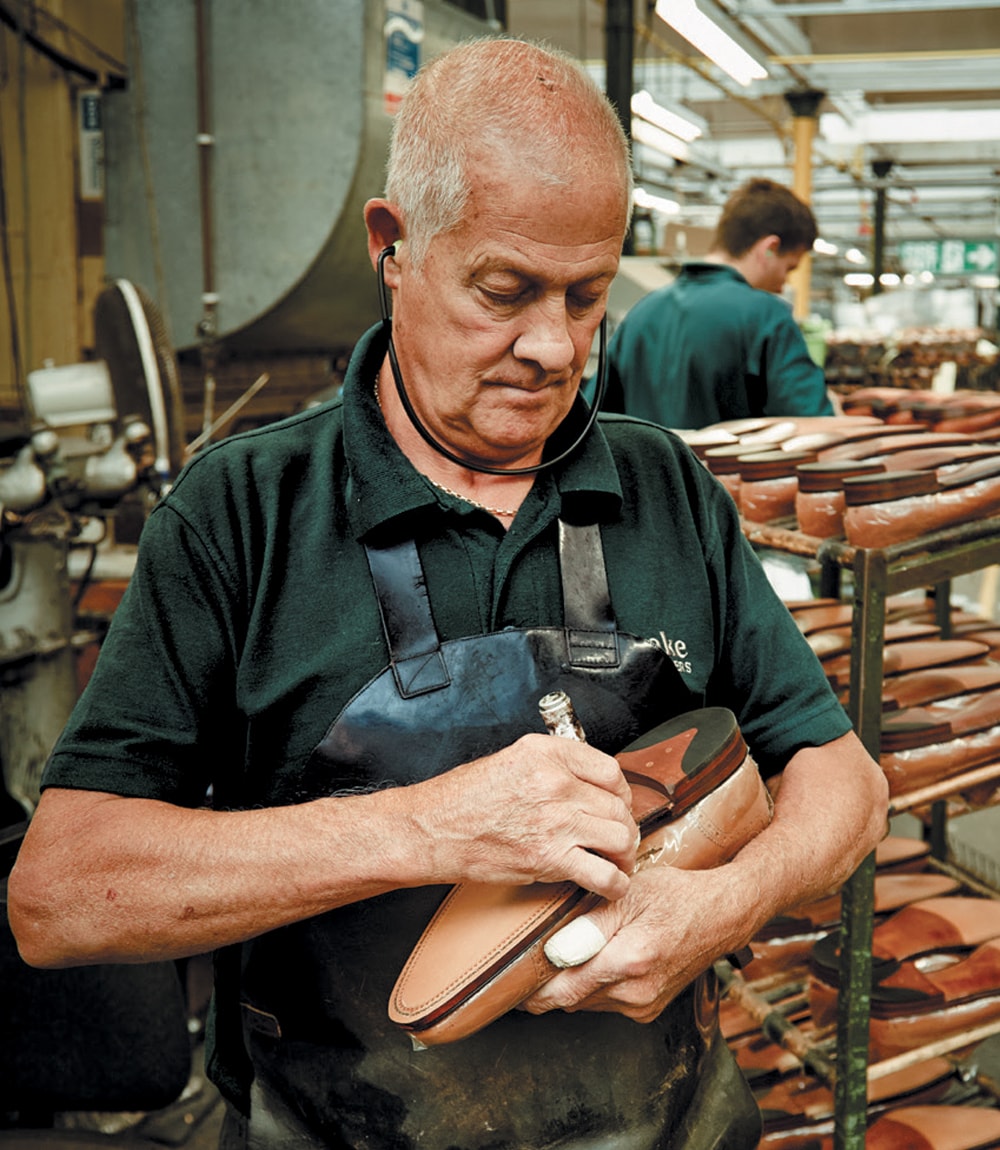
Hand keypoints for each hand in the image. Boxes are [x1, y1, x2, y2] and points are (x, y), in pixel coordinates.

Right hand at [415, 733, 637, 899]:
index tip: (618, 805)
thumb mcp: (511, 760)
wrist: (433, 829)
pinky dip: (614, 884)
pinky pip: (603, 874)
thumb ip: (551, 766)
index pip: (609, 770)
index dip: (621, 792)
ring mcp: (555, 820)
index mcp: (546, 754)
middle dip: (625, 827)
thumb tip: (585, 783)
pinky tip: (609, 885)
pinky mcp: (549, 858)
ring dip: (624, 855)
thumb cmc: (463, 798)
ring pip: (619, 838)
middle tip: (619, 840)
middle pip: (617, 806)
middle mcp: (556, 782)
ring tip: (618, 862)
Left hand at [520, 867, 737, 1022]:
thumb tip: (553, 949)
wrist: (721, 915)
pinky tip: (591, 960)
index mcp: (630, 961)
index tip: (511, 978)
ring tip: (558, 955)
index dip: (532, 988)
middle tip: (524, 964)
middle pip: (570, 1000)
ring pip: (585, 1003)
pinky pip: (605, 1003)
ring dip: (568, 985)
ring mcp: (643, 1006)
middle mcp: (636, 992)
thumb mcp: (629, 896)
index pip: (564, 989)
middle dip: (545, 985)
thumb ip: (588, 924)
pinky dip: (591, 986)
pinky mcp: (648, 1010)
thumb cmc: (675, 897)